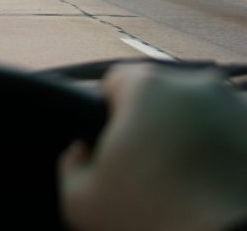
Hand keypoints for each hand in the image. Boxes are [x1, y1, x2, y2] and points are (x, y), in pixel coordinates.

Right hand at [60, 64, 246, 230]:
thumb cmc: (152, 220)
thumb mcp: (80, 201)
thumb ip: (70, 165)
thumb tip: (81, 152)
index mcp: (146, 87)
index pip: (115, 82)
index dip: (109, 114)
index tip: (114, 145)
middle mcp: (196, 85)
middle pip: (161, 96)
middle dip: (154, 124)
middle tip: (150, 168)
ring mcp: (237, 107)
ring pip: (201, 114)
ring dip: (192, 136)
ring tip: (188, 179)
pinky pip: (231, 136)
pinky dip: (224, 153)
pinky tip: (214, 184)